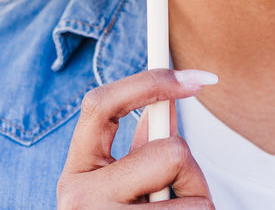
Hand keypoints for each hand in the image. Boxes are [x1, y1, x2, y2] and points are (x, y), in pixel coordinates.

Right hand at [57, 68, 216, 207]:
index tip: (199, 79)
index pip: (101, 104)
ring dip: (199, 207)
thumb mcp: (116, 192)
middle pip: (170, 152)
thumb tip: (165, 106)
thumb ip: (137, 153)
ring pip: (194, 195)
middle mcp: (81, 199)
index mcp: (75, 173)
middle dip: (190, 172)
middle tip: (179, 197)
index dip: (150, 81)